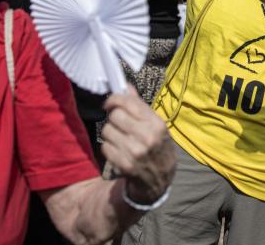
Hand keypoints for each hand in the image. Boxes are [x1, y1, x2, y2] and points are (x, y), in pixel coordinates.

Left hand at [100, 90, 175, 204]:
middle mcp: (147, 137)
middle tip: (119, 124)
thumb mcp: (155, 126)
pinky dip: (109, 147)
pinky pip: (105, 147)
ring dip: (110, 133)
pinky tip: (119, 150)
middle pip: (115, 115)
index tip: (110, 103)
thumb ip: (139, 106)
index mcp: (157, 124)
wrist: (160, 179)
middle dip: (114, 118)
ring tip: (121, 138)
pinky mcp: (124, 165)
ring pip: (107, 131)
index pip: (128, 103)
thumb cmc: (158, 147)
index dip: (114, 99)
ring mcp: (135, 152)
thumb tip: (125, 86)